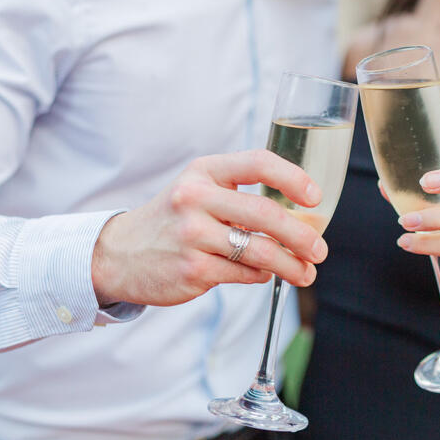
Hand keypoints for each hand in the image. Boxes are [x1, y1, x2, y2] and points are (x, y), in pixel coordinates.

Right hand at [92, 149, 327, 305]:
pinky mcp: (193, 269)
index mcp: (204, 171)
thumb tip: (301, 214)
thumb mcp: (198, 190)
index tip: (315, 198)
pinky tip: (267, 275)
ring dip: (292, 265)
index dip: (293, 178)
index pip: (258, 163)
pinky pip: (245, 273)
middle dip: (302, 235)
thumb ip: (240, 193)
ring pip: (260, 250)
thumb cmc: (174, 219)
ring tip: (306, 273)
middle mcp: (196, 198)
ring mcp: (193, 235)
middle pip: (266, 214)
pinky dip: (262, 276)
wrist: (119, 254)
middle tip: (320, 249)